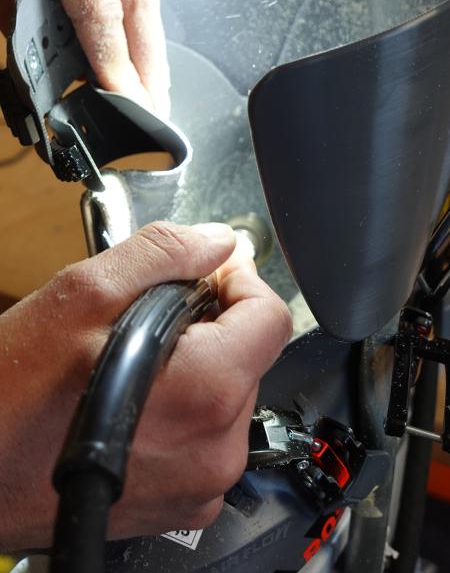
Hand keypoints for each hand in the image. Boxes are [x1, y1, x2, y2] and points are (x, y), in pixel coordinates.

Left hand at [0, 0, 169, 116]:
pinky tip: (137, 45)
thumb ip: (14, 2)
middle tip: (154, 110)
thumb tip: (45, 52)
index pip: (104, 14)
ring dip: (150, 45)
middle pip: (142, 6)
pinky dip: (137, 16)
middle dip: (151, 66)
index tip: (128, 103)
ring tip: (150, 88)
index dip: (117, 66)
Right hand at [0, 221, 291, 548]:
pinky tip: (137, 401)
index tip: (208, 274)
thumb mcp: (84, 295)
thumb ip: (164, 255)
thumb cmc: (13, 395)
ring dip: (195, 367)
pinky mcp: (183, 505)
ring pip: (229, 395)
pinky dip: (184, 410)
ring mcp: (202, 485)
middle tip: (152, 318)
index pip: (271, 317)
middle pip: (251, 356)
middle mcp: (217, 449)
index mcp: (207, 391)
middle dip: (212, 324)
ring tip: (134, 364)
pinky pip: (207, 437)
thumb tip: (216, 241)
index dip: (240, 281)